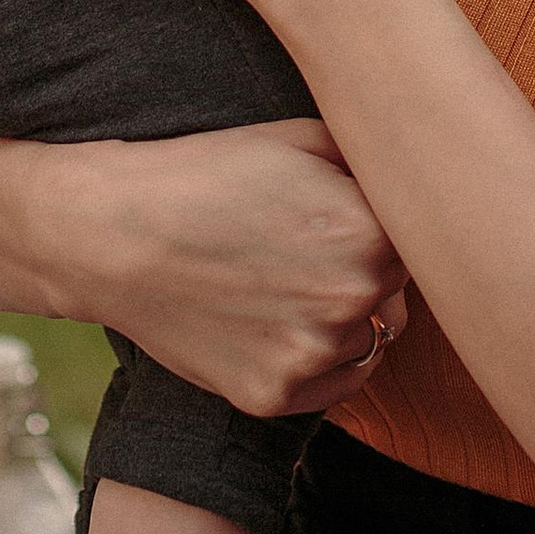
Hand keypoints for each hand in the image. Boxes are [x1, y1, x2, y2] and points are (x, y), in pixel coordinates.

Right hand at [0, 51, 408, 420]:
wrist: (112, 232)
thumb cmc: (205, 172)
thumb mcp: (299, 137)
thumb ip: (373, 160)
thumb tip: (422, 174)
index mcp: (372, 232)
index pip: (422, 242)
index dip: (388, 227)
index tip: (356, 218)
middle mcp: (355, 301)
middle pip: (398, 295)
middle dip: (371, 273)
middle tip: (314, 249)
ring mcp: (314, 355)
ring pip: (367, 342)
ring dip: (345, 320)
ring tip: (286, 282)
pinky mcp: (276, 396)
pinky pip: (330, 385)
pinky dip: (313, 360)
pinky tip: (271, 319)